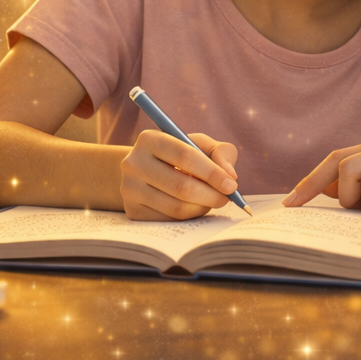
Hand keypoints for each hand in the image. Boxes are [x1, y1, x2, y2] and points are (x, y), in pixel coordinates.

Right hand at [120, 130, 239, 220]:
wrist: (144, 170)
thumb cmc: (179, 155)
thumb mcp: (199, 144)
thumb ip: (221, 152)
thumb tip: (230, 176)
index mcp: (150, 139)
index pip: (185, 156)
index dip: (212, 173)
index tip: (231, 185)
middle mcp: (133, 163)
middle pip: (181, 186)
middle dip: (211, 195)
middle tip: (227, 198)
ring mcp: (129, 189)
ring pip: (176, 207)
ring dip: (202, 207)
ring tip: (212, 200)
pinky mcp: (131, 211)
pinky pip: (169, 220)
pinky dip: (189, 217)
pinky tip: (194, 207)